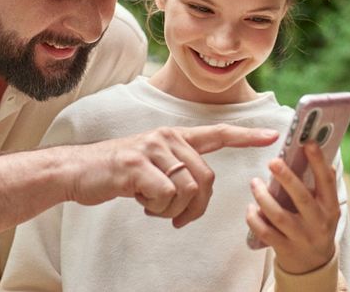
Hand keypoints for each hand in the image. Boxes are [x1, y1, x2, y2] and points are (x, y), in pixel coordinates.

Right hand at [65, 124, 278, 227]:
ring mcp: (152, 149)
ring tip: (153, 205)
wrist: (77, 171)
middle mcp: (167, 137)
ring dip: (173, 209)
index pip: (217, 133)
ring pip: (188, 189)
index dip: (246, 135)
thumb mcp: (152, 164)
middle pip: (206, 179)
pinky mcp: (138, 165)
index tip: (271, 136)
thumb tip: (199, 190)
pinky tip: (140, 202)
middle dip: (195, 207)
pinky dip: (157, 209)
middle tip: (176, 216)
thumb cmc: (117, 173)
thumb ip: (177, 168)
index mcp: (174, 136)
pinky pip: (166, 196)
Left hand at [246, 142, 340, 273]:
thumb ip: (318, 184)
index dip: (319, 162)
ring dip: (264, 197)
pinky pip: (266, 233)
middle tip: (273, 161)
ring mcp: (302, 238)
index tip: (308, 143)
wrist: (314, 265)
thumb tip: (308, 148)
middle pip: (302, 198)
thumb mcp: (325, 207)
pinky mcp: (285, 249)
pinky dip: (255, 219)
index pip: (327, 182)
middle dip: (287, 178)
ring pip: (280, 216)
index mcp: (330, 208)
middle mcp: (319, 223)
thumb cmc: (316, 225)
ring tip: (254, 182)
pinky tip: (250, 207)